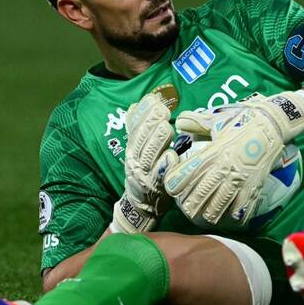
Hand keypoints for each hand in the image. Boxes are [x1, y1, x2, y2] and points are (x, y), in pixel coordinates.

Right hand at [111, 94, 177, 233]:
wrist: (139, 205)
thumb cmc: (143, 172)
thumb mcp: (137, 150)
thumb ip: (136, 129)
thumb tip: (135, 105)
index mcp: (132, 148)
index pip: (135, 127)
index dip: (143, 113)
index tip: (153, 99)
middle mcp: (135, 160)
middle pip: (141, 139)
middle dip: (150, 123)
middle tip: (162, 109)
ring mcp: (144, 174)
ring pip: (149, 155)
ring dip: (157, 141)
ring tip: (166, 126)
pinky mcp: (155, 187)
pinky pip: (160, 176)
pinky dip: (164, 166)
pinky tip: (172, 156)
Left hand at [163, 90, 303, 228]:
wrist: (271, 124)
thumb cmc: (241, 122)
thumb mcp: (215, 119)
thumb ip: (194, 122)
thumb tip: (179, 122)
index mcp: (208, 155)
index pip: (179, 180)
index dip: (173, 186)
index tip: (175, 186)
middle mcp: (221, 170)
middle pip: (195, 200)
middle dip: (188, 207)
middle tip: (188, 208)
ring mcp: (238, 182)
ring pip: (215, 210)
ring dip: (207, 216)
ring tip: (204, 215)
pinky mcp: (253, 188)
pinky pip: (239, 212)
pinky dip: (231, 218)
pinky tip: (227, 216)